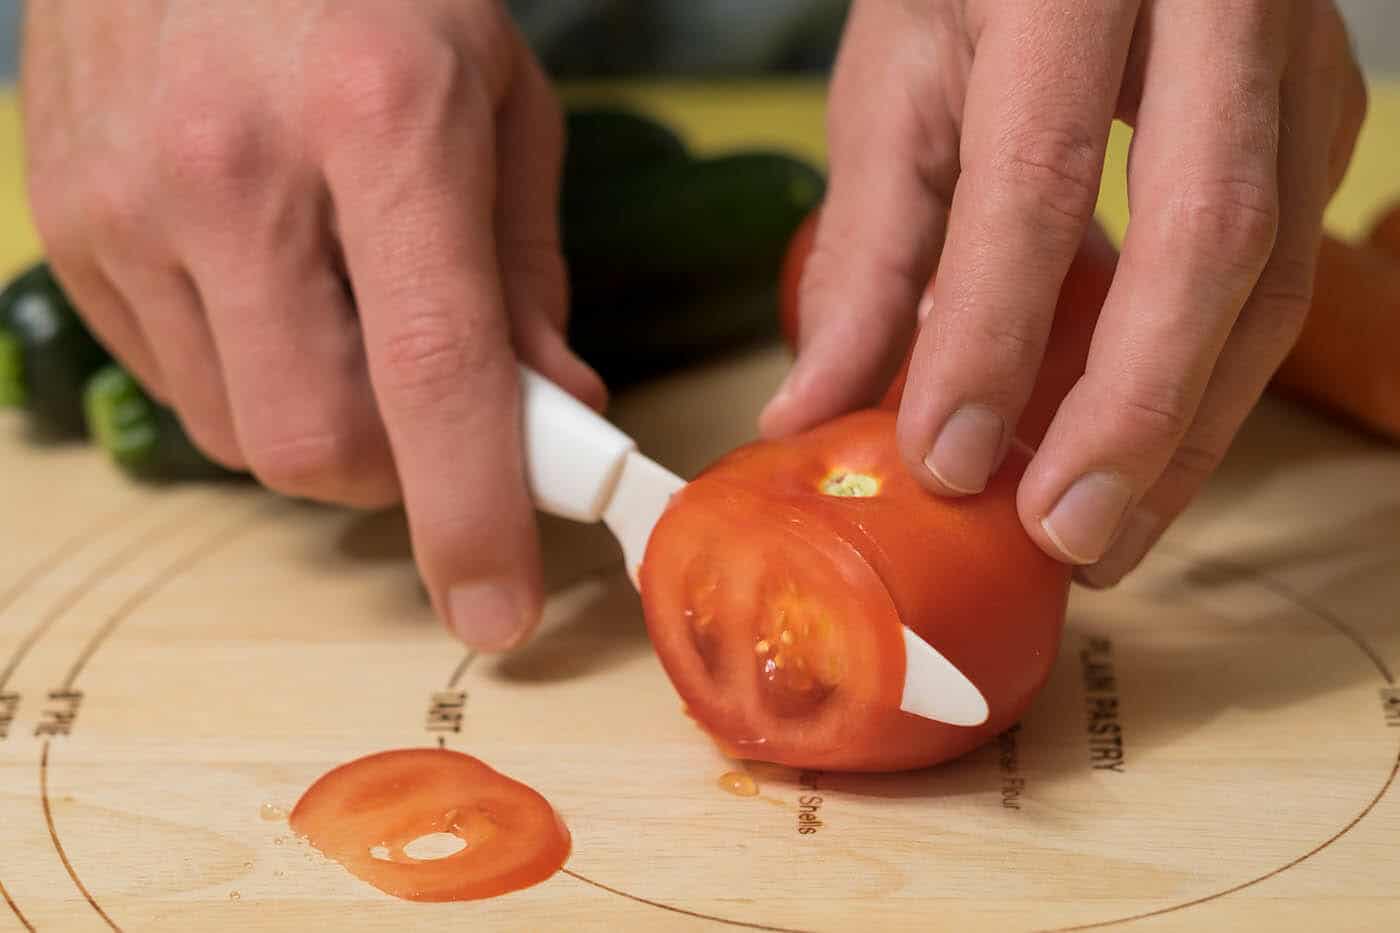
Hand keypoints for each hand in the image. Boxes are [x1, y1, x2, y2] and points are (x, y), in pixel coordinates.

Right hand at [21, 1, 605, 647]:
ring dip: (321, 429)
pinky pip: (173, 382)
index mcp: (379, 121)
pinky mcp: (69, 225)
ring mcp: (129, 202)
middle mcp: (234, 170)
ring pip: (239, 433)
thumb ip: (527, 271)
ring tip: (347, 328)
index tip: (499, 608)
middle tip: (436, 428)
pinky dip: (246, 383)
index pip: (432, 372)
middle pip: (314, 445)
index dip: (473, 515)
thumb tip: (555, 412)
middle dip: (396, 480)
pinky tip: (270, 297)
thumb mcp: (498, 101)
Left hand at [763, 0, 1366, 586]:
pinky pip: (1287, 266)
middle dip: (1136, 413)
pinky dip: (1211, 373)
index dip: (991, 337)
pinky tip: (1143, 446)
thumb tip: (812, 409)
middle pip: (1208, 236)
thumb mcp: (896, 89)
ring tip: (1107, 530)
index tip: (945, 462)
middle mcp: (1214, 1)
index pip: (1036, 181)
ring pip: (1274, 271)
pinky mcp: (1318, 109)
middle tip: (1067, 537)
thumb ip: (869, 248)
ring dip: (1190, 424)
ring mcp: (1290, 54)